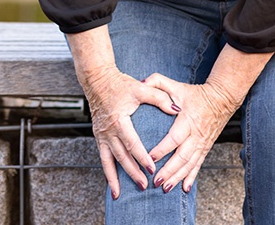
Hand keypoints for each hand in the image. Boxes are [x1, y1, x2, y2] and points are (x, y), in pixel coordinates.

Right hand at [80, 66, 180, 198]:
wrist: (97, 81)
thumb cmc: (120, 84)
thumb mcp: (141, 88)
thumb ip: (159, 98)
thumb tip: (177, 109)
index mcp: (119, 120)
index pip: (132, 143)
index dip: (142, 156)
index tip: (152, 168)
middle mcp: (108, 131)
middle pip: (121, 156)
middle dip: (132, 172)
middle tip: (145, 185)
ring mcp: (101, 135)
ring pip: (109, 161)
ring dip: (117, 178)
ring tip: (122, 194)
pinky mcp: (99, 137)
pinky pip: (103, 159)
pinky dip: (107, 174)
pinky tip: (113, 187)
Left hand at [143, 73, 243, 193]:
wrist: (221, 98)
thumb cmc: (194, 93)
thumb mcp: (176, 85)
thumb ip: (157, 82)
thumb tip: (142, 83)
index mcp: (187, 120)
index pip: (174, 137)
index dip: (163, 149)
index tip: (150, 158)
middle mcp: (196, 134)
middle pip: (182, 156)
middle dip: (169, 170)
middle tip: (156, 180)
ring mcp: (202, 143)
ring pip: (190, 164)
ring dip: (178, 177)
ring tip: (165, 188)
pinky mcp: (205, 148)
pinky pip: (198, 165)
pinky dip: (191, 177)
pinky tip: (184, 188)